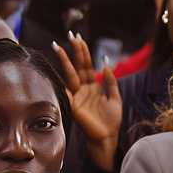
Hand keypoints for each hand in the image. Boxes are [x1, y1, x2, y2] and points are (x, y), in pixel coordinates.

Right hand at [53, 33, 121, 171]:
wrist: (107, 137)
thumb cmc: (111, 121)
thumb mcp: (115, 97)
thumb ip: (110, 81)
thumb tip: (104, 64)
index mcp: (92, 86)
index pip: (86, 65)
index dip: (83, 51)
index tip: (77, 37)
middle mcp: (83, 89)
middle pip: (77, 65)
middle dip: (73, 50)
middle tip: (69, 34)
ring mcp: (77, 96)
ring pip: (70, 74)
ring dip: (64, 60)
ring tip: (58, 46)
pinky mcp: (74, 105)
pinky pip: (68, 90)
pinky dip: (65, 80)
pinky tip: (62, 69)